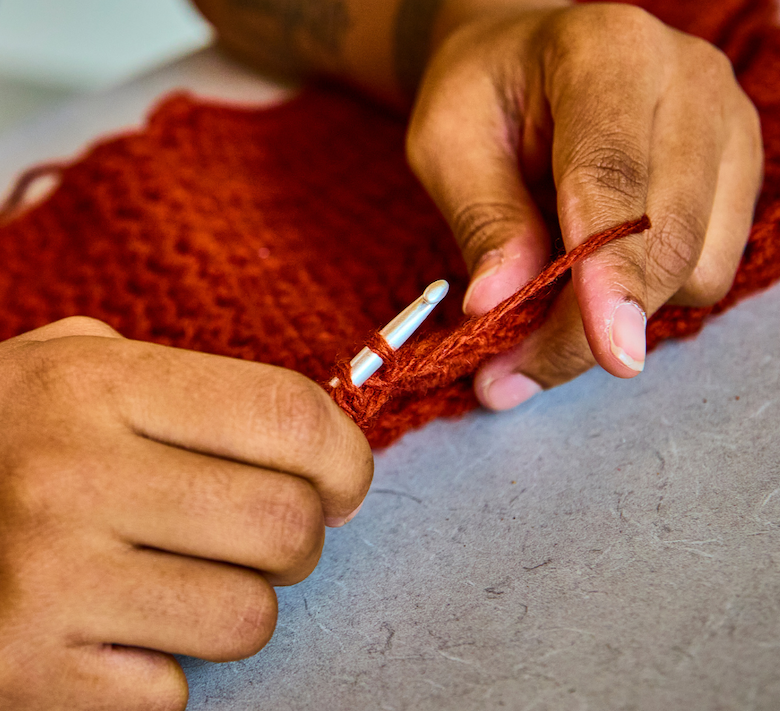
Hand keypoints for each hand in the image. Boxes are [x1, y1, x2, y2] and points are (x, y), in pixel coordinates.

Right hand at [0, 317, 371, 709]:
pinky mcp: (23, 671)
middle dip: (301, 538)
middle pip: (286, 523)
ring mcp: (44, 578)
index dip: (346, 456)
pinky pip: (172, 691)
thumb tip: (311, 434)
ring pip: (246, 616)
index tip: (342, 481)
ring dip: (238, 604)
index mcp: (102, 384)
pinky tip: (119, 628)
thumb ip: (184, 384)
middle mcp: (72, 473)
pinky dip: (164, 667)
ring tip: (186, 579)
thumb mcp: (70, 367)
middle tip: (265, 533)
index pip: (289, 415)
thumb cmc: (2, 434)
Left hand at [407, 2, 762, 408]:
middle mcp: (688, 84)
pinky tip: (584, 291)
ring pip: (696, 271)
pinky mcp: (732, 177)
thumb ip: (481, 218)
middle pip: (667, 239)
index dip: (610, 273)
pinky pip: (703, 274)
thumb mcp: (447, 143)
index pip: (616, 177)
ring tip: (535, 324)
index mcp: (605, 54)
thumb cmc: (483, 98)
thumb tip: (498, 303)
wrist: (530, 66)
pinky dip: (640, 303)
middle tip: (508, 373)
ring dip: (612, 320)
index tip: (607, 350)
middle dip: (590, 326)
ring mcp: (725, 131)